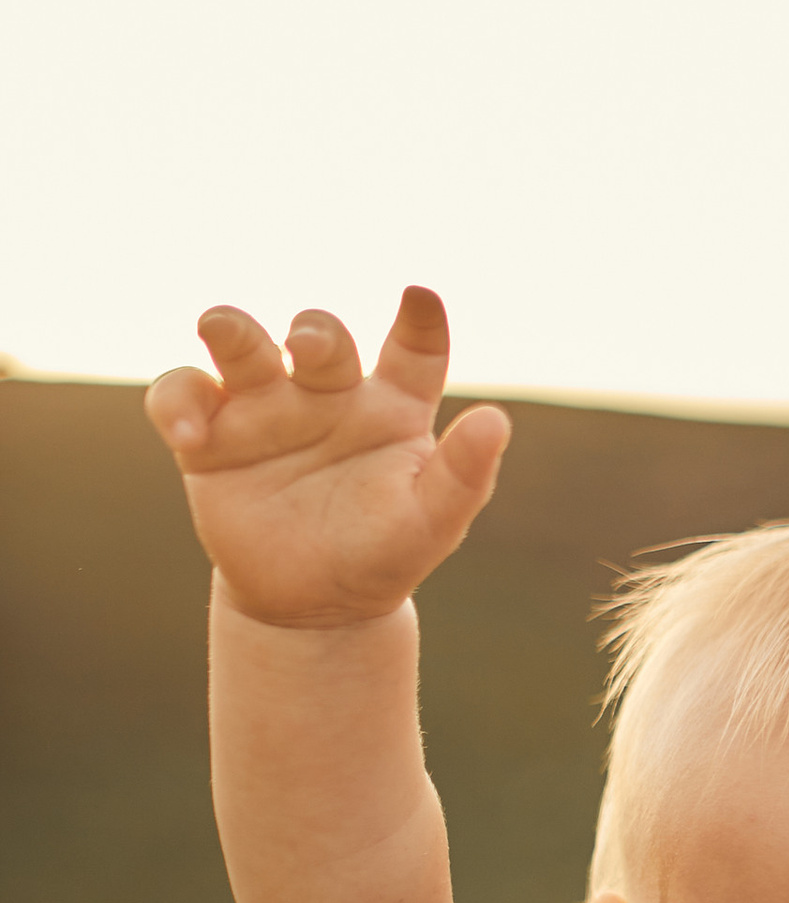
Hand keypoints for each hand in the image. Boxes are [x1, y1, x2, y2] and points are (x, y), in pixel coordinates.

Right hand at [146, 285, 509, 629]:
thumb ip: (464, 474)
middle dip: (314, 331)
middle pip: (320, 338)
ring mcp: (266, 408)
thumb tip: (496, 421)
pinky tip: (191, 436)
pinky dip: (177, 404)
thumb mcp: (432, 522)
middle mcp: (328, 394)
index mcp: (393, 406)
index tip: (421, 297)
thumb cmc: (384, 554)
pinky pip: (183, 395)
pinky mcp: (211, 436)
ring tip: (220, 328)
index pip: (414, 350)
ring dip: (230, 329)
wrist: (313, 605)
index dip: (420, 322)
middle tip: (307, 343)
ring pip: (241, 345)